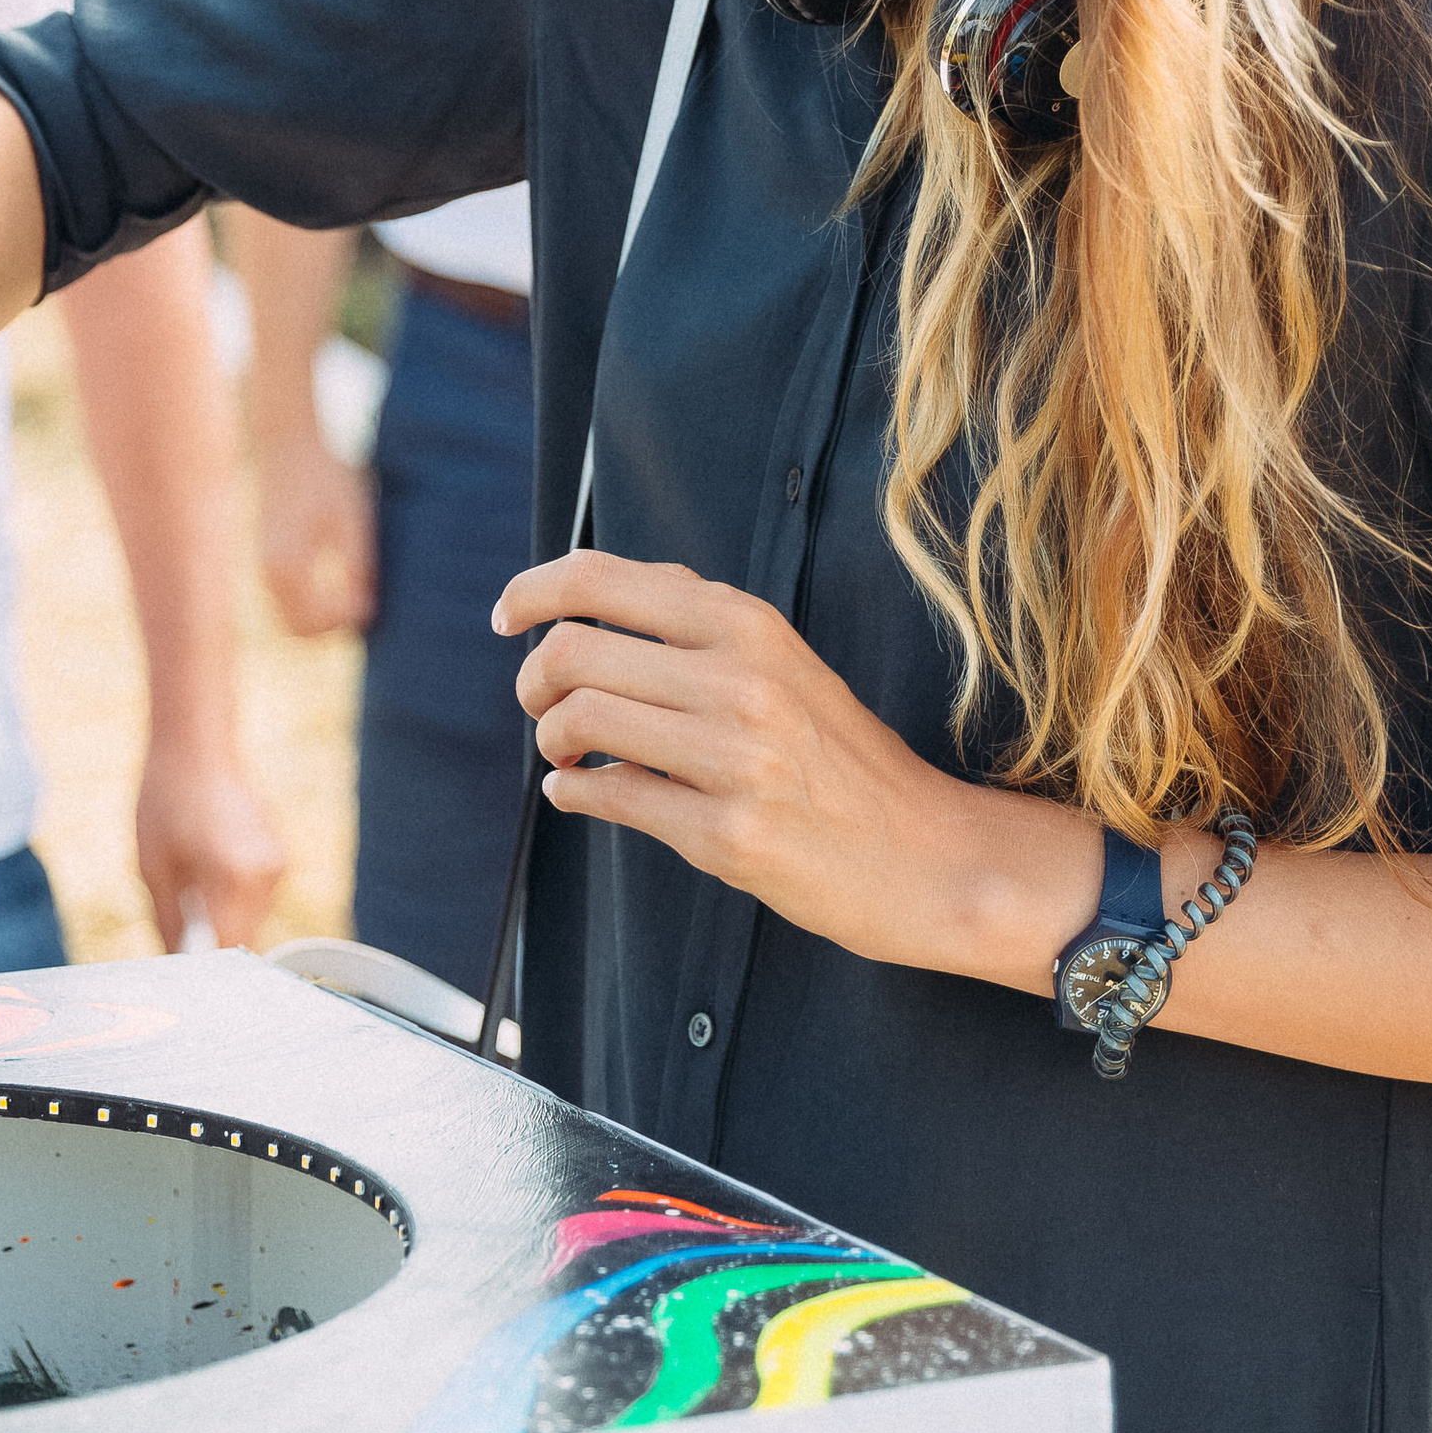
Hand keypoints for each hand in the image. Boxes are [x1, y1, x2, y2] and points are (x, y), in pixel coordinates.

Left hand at [135, 735, 287, 949]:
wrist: (197, 745)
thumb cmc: (166, 800)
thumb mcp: (153, 867)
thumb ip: (168, 922)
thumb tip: (176, 964)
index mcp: (234, 876)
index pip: (225, 951)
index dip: (202, 970)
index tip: (179, 978)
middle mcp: (266, 873)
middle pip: (242, 939)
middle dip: (211, 946)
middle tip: (175, 938)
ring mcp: (278, 862)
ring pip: (251, 919)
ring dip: (223, 921)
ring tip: (188, 892)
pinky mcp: (280, 854)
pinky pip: (256, 897)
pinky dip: (233, 899)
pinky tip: (206, 872)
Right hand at [258, 438, 375, 638]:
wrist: (288, 441)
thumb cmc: (325, 476)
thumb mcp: (350, 519)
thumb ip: (356, 568)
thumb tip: (365, 613)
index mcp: (286, 565)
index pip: (311, 625)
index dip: (344, 622)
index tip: (371, 600)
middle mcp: (266, 573)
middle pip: (298, 632)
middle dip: (333, 627)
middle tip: (365, 600)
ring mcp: (261, 568)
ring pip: (289, 619)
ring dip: (321, 617)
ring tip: (355, 589)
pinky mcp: (265, 560)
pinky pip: (286, 601)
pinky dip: (310, 604)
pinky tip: (337, 579)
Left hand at [496, 549, 1098, 985]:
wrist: (925, 853)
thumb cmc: (839, 756)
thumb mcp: (779, 660)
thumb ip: (693, 625)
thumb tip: (582, 596)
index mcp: (746, 623)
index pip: (602, 579)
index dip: (532, 591)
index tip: (506, 616)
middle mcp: (739, 678)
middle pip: (572, 651)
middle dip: (533, 681)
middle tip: (540, 705)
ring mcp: (734, 757)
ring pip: (579, 720)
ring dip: (553, 740)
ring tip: (570, 753)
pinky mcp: (726, 833)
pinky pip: (608, 798)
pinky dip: (573, 792)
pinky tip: (580, 792)